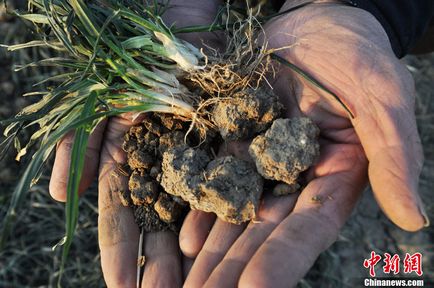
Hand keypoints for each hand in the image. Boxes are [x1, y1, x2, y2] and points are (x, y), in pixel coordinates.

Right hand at [48, 0, 221, 285]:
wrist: (181, 26)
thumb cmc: (135, 58)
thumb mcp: (99, 98)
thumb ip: (79, 143)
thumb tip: (62, 197)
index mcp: (129, 159)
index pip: (122, 214)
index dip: (121, 251)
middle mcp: (163, 166)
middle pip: (161, 223)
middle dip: (161, 263)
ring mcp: (197, 158)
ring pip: (195, 213)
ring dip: (195, 252)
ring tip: (200, 286)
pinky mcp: (229, 147)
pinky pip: (229, 185)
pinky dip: (227, 214)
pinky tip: (235, 245)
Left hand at [180, 1, 427, 286]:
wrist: (315, 26)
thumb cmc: (358, 57)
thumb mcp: (382, 100)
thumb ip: (393, 157)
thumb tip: (414, 220)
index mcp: (333, 179)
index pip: (306, 229)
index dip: (280, 260)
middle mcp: (295, 180)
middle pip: (262, 233)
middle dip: (233, 269)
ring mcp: (262, 163)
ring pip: (234, 214)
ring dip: (210, 251)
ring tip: (186, 282)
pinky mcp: (237, 142)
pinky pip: (215, 179)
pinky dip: (200, 208)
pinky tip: (183, 238)